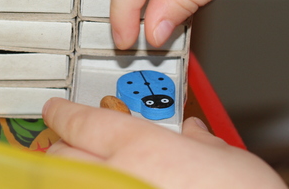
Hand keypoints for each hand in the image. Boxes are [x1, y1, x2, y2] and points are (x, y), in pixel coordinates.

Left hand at [42, 98, 286, 188]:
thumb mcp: (232, 163)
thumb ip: (203, 145)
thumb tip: (193, 136)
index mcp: (141, 149)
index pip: (81, 122)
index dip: (63, 112)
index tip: (56, 109)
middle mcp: (115, 178)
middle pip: (61, 155)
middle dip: (62, 146)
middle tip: (70, 142)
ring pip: (63, 185)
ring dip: (70, 176)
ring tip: (88, 172)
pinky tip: (103, 187)